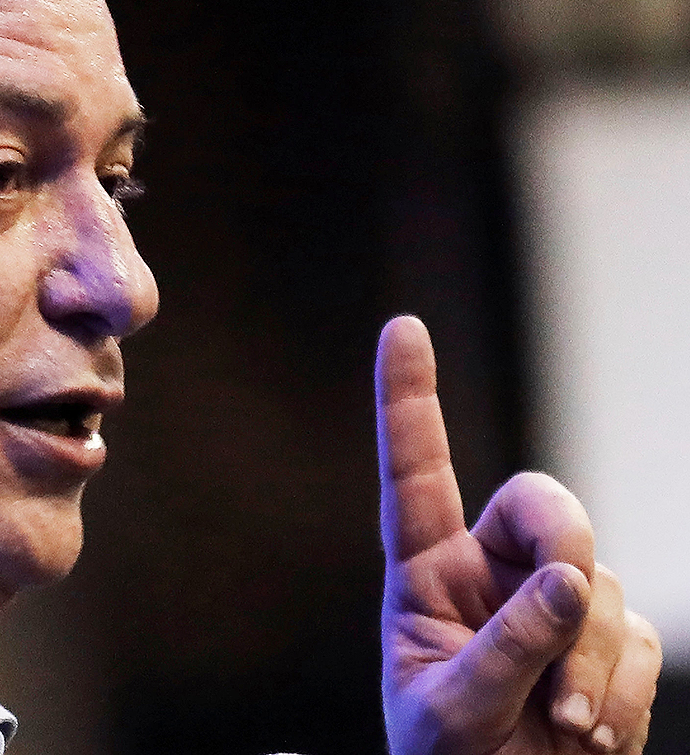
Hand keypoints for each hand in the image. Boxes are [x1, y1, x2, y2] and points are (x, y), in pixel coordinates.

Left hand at [376, 316, 661, 754]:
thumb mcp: (450, 714)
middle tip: (567, 601)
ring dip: (591, 660)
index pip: (415, 474)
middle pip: (543, 502)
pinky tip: (591, 737)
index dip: (408, 400)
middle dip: (566, 539)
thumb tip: (572, 579)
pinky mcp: (607, 642)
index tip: (402, 327)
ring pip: (600, 583)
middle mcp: (489, 571)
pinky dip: (623, 691)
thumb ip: (505, 648)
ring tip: (565, 729)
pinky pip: (639, 639)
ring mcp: (553, 603)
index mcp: (424, 573)